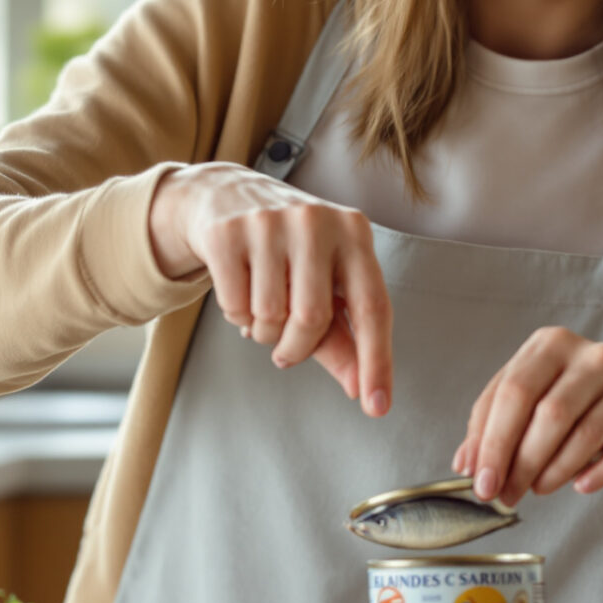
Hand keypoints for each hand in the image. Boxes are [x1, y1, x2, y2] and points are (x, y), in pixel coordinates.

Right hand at [147, 162, 393, 414]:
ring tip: (261, 308)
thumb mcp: (325, 282)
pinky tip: (239, 291)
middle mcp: (316, 221)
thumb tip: (361, 388)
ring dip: (263, 332)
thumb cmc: (288, 250)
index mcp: (354, 232)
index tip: (376, 406)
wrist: (225, 196)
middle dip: (296, 348)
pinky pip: (235, 306)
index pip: (373, 306)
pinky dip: (237, 318)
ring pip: (270, 315)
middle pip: (313, 317)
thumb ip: (344, 336)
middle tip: (284, 351)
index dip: (376, 360)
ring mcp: (269, 222)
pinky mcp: (228, 232)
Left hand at [453, 328, 602, 502]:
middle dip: (521, 463)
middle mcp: (592, 355)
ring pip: (583, 435)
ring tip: (539, 489)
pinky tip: (580, 486)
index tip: (481, 482)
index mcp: (551, 345)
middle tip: (506, 495)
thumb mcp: (536, 399)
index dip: (492, 442)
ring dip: (553, 473)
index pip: (512, 392)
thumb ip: (495, 424)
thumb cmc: (583, 401)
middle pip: (548, 414)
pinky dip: (597, 474)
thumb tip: (467, 465)